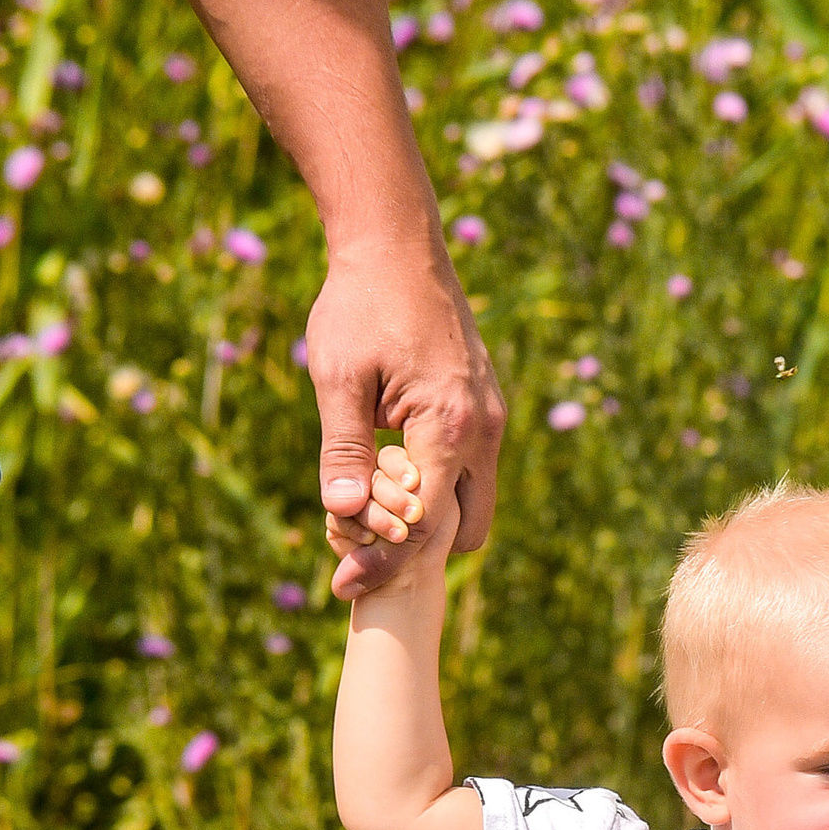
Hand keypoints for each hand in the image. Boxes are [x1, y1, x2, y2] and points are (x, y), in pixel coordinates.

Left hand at [308, 231, 505, 596]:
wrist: (397, 242)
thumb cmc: (361, 303)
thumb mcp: (338, 377)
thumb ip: (343, 450)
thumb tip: (342, 513)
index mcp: (451, 426)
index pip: (425, 527)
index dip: (383, 562)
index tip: (341, 586)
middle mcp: (485, 430)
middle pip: (464, 533)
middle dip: (414, 551)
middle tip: (355, 547)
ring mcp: (491, 420)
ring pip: (470, 505)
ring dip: (424, 520)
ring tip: (364, 508)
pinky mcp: (484, 408)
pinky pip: (467, 472)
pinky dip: (433, 488)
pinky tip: (385, 472)